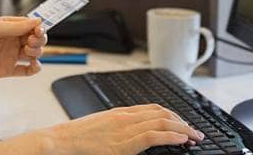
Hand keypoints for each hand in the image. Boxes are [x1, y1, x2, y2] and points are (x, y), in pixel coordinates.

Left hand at [0, 16, 46, 81]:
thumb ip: (16, 26)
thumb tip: (36, 21)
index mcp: (8, 26)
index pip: (30, 25)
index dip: (38, 27)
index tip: (40, 30)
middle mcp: (11, 40)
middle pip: (34, 39)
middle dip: (39, 39)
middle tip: (33, 41)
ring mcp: (10, 55)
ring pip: (33, 53)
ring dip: (37, 52)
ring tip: (28, 52)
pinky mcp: (8, 69)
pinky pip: (26, 70)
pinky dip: (34, 69)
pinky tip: (34, 66)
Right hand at [40, 104, 203, 154]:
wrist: (58, 141)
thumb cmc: (74, 139)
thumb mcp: (98, 129)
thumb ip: (116, 130)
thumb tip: (128, 137)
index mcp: (118, 113)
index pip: (152, 108)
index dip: (171, 115)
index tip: (182, 124)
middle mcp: (124, 117)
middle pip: (161, 112)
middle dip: (181, 121)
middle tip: (194, 132)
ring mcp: (124, 129)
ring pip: (162, 121)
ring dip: (182, 129)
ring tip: (194, 137)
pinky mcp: (123, 144)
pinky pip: (154, 135)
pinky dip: (172, 136)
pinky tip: (182, 140)